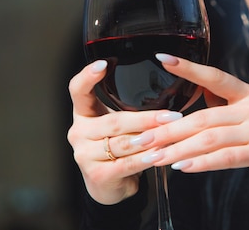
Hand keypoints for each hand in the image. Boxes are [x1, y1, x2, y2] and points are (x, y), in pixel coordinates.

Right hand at [67, 60, 182, 203]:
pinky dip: (144, 160)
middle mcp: (79, 132)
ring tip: (168, 134)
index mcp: (84, 114)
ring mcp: (85, 155)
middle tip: (171, 116)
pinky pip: (125, 164)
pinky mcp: (97, 175)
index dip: (88, 76)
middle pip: (113, 121)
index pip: (78, 91)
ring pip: (121, 143)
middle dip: (145, 119)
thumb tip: (165, 92)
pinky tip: (158, 156)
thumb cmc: (117, 147)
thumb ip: (129, 108)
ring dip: (148, 139)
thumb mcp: (118, 124)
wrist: (109, 184)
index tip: (103, 64)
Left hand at [136, 54, 248, 195]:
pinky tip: (183, 168)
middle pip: (202, 116)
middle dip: (167, 129)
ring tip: (153, 158)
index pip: (215, 76)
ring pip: (209, 137)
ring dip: (177, 150)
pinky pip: (226, 157)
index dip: (188, 67)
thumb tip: (199, 100)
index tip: (162, 59)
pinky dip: (201, 163)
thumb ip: (231, 107)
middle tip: (141, 137)